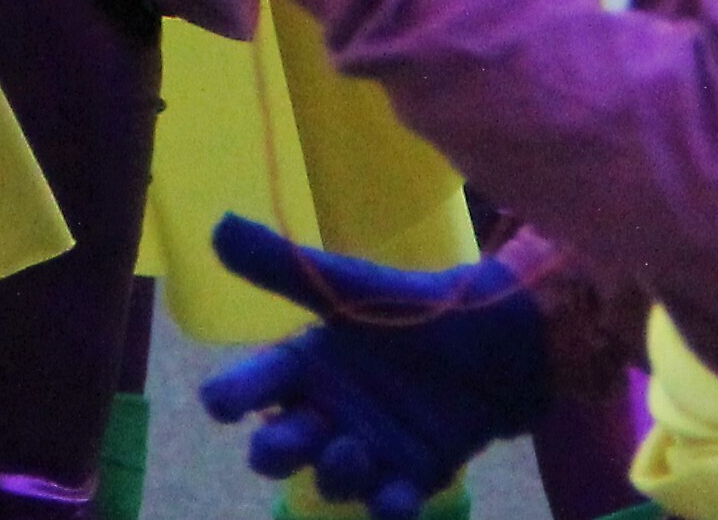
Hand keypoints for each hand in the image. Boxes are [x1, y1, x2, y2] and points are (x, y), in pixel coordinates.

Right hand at [198, 217, 554, 519]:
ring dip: (336, 472)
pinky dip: (388, 505)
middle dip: (276, 449)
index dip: (231, 396)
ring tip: (354, 451)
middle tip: (288, 438)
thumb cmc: (414, 310)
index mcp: (301, 368)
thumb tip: (219, 225)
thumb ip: (286, 266)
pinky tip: (396, 497)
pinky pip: (389, 503)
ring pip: (332, 479)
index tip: (222, 403)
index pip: (248, 387)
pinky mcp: (408, 478)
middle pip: (278, 447)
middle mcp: (322, 416)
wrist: (499, 340)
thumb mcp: (351, 287)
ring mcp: (365, 452)